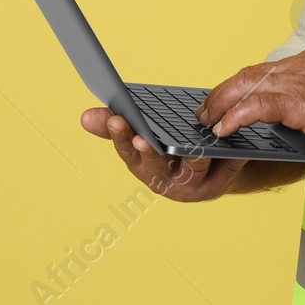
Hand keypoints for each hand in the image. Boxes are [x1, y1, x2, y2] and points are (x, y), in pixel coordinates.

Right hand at [80, 107, 246, 201]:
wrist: (213, 170)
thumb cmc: (173, 150)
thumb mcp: (145, 135)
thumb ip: (116, 127)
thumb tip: (85, 116)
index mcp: (141, 165)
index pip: (126, 150)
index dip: (121, 136)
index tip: (117, 120)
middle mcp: (160, 180)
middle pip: (152, 164)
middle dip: (148, 149)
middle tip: (142, 138)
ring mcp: (186, 187)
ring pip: (187, 168)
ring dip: (187, 155)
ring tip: (189, 145)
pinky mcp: (212, 188)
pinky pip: (218, 168)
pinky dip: (219, 156)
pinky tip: (217, 145)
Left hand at [196, 46, 304, 153]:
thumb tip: (285, 117)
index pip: (265, 70)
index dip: (242, 85)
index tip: (227, 98)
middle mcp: (300, 64)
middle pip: (249, 74)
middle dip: (222, 92)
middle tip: (205, 109)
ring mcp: (297, 79)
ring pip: (245, 86)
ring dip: (220, 104)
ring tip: (207, 121)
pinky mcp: (296, 100)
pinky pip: (254, 106)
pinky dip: (234, 117)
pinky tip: (224, 129)